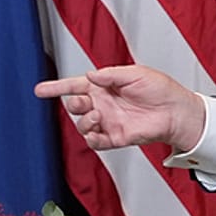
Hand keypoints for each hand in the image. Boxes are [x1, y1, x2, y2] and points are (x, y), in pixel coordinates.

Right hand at [34, 65, 203, 150]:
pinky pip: (94, 142)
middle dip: (74, 103)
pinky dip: (91, 138)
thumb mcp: (134, 73)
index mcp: (103, 86)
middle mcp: (102, 104)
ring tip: (96, 115)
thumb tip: (90, 75)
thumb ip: (110, 75)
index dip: (56, 87)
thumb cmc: (160, 88)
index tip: (39, 90)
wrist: (176, 111)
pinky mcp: (115, 137)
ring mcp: (107, 121)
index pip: (74, 86)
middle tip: (85, 102)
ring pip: (81, 125)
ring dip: (83, 121)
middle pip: (75, 105)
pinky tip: (97, 131)